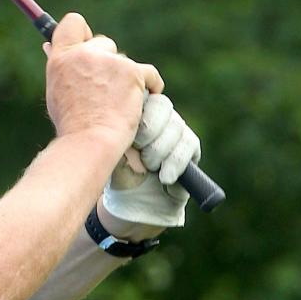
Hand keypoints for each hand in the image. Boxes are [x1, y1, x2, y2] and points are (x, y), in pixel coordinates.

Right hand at [45, 13, 163, 152]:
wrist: (90, 141)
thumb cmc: (72, 123)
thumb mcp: (56, 91)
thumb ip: (61, 67)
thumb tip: (50, 46)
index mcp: (61, 57)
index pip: (73, 23)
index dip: (83, 33)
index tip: (88, 45)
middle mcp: (84, 54)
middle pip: (103, 43)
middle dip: (107, 62)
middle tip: (105, 89)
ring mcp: (110, 61)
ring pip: (124, 61)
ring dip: (125, 78)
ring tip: (116, 104)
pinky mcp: (132, 72)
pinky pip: (149, 74)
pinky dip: (149, 86)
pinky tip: (140, 101)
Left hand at [102, 93, 201, 227]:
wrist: (132, 203)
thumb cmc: (117, 173)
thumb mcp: (109, 150)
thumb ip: (113, 131)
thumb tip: (115, 113)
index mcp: (137, 112)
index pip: (144, 96)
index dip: (139, 112)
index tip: (128, 134)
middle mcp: (159, 118)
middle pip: (163, 107)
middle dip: (150, 130)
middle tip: (137, 149)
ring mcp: (176, 132)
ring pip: (177, 127)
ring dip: (160, 150)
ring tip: (148, 166)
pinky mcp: (190, 149)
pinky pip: (189, 146)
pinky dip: (175, 163)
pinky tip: (164, 177)